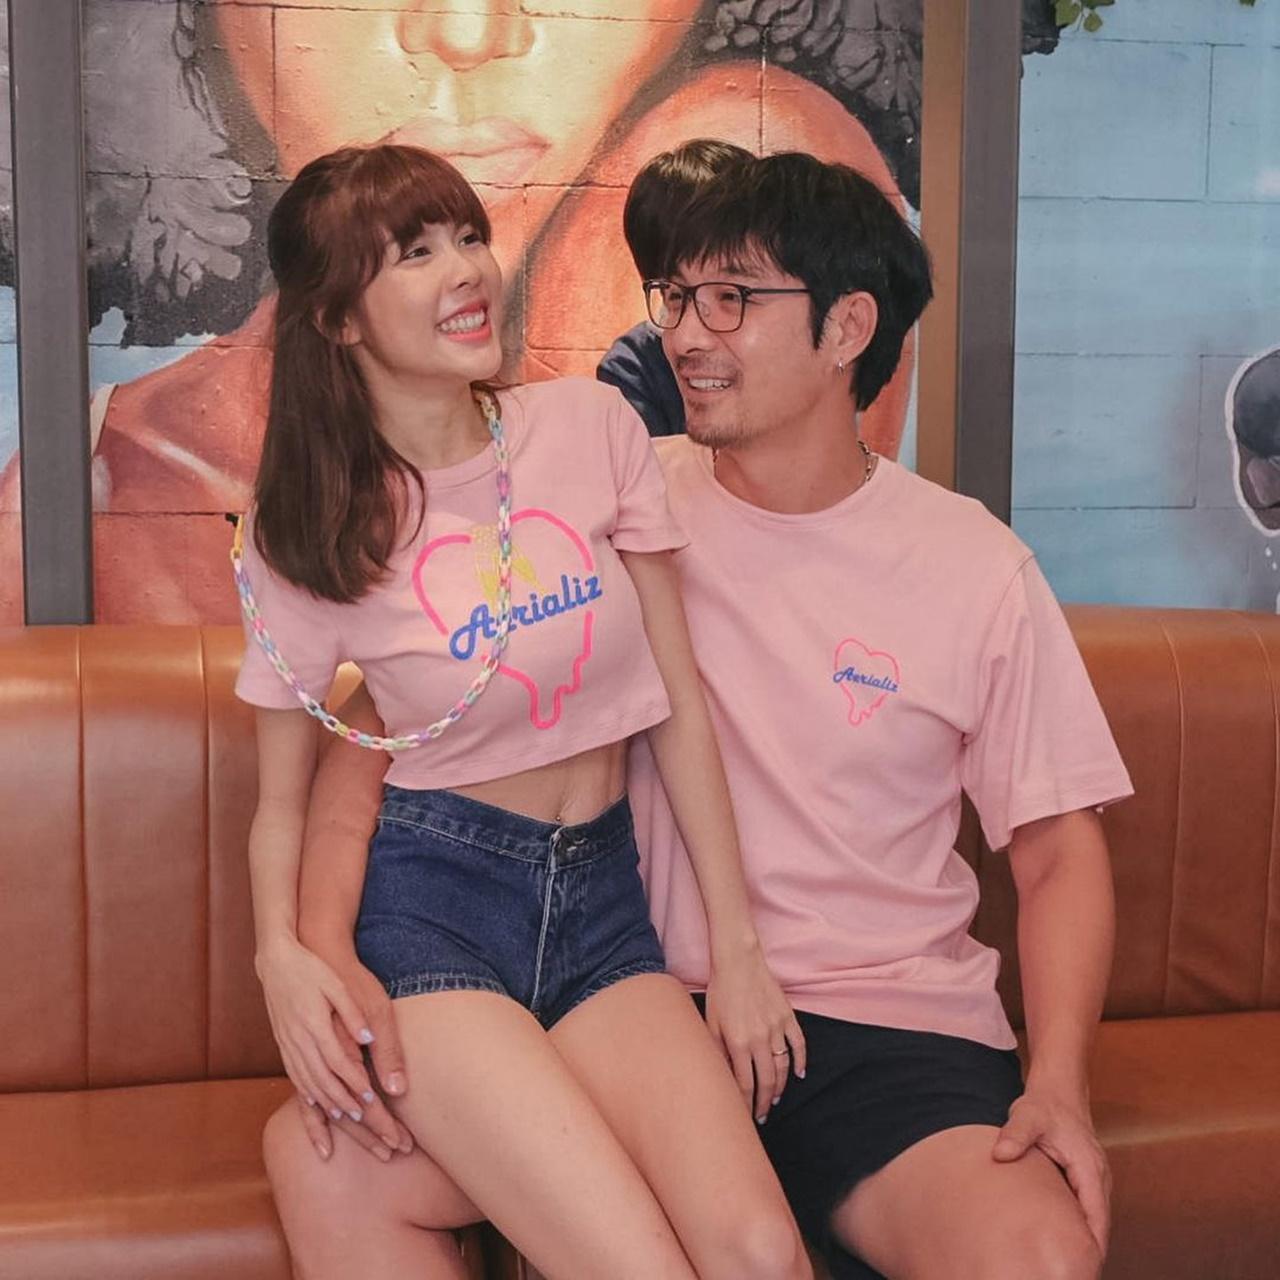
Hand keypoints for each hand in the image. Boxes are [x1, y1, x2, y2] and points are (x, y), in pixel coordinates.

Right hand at [255, 935, 402, 1143]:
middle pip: (321, 1079)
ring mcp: (287, 1043)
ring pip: (306, 1081)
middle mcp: (297, 1038)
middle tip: (364, 1116)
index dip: (354, 1083)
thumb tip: (366, 1038)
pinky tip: (316, 1102)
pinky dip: (307, 1092)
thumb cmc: (312, 969)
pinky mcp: (282, 1043)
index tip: (372, 1098)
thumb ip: (351, 1013)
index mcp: (313, 1024)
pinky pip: (293, 1075)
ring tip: (345, 1117)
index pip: (337, 1062)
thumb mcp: (334, 984)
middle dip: (343, 1101)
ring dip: (325, 1102)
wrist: (276, 961)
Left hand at [704, 942, 805, 1123]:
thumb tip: (720, 1076)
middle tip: (762, 1116)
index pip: (744, 1085)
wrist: (738, 962)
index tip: (744, 1116)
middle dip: (764, 1103)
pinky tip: (799, 1074)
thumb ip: (716, 1051)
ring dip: (780, 1087)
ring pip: (783, 1067)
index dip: (746, 1104)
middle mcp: (759, 1039)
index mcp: (738, 1043)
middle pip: (766, 1082)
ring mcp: (776, 1028)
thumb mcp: (710, 1023)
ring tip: (775, 1098)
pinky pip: (799, 1044)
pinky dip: (801, 1061)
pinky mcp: (787, 1016)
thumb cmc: (720, 992)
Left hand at [992, 1086, 1110, 1254]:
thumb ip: (1015, 1135)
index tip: (1082, 1268)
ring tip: (1063, 1265)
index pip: (1097, 1218)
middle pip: (1099, 1226)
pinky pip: (1086, 1210)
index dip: (1092, 1246)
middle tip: (1067, 1273)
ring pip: (1094, 1220)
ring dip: (1084, 1241)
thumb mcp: (1027, 1116)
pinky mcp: (1085, 1179)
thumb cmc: (1045, 1104)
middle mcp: (1099, 1178)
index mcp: (1090, 1169)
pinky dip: (1079, 1227)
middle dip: (1089, 1252)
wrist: (1059, 1090)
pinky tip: (1060, 1240)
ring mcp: (1094, 1180)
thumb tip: (999, 1154)